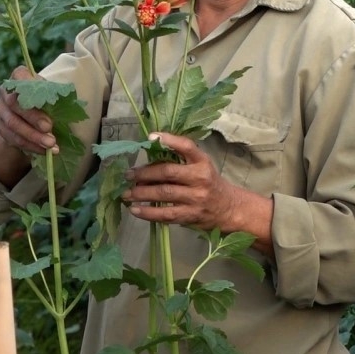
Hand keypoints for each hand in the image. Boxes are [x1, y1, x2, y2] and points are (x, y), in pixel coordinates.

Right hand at [0, 66, 57, 155]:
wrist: (28, 114)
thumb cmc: (44, 99)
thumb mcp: (50, 93)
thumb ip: (54, 95)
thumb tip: (70, 105)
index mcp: (18, 77)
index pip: (19, 77)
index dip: (30, 88)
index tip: (46, 101)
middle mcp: (5, 92)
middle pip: (14, 104)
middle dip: (33, 117)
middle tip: (49, 128)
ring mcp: (1, 111)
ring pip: (13, 125)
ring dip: (33, 137)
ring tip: (51, 144)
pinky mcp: (1, 128)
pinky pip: (13, 139)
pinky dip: (30, 146)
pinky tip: (44, 151)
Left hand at [122, 132, 239, 231]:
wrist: (228, 208)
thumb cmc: (209, 182)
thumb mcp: (200, 165)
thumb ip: (179, 160)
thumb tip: (147, 159)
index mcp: (202, 161)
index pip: (186, 146)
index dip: (169, 140)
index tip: (151, 137)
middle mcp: (200, 178)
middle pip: (168, 172)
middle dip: (144, 173)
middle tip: (128, 175)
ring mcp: (196, 198)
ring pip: (164, 194)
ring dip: (141, 193)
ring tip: (126, 194)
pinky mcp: (190, 215)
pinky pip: (166, 214)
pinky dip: (148, 213)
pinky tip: (135, 210)